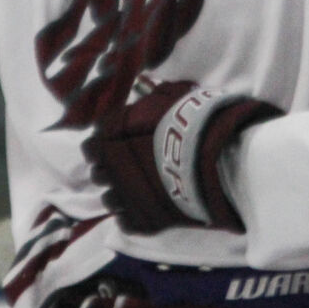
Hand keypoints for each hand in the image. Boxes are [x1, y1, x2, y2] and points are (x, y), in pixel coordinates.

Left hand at [84, 79, 280, 234]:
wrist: (217, 159)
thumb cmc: (194, 121)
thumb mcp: (172, 97)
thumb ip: (153, 96)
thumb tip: (147, 85)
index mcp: (113, 135)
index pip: (91, 145)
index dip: (102, 146)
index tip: (114, 146)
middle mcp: (113, 167)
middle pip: (98, 174)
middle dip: (109, 171)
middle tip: (128, 168)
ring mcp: (127, 197)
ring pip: (109, 200)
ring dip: (119, 195)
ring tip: (137, 191)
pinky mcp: (144, 221)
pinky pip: (125, 222)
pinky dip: (132, 216)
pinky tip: (146, 208)